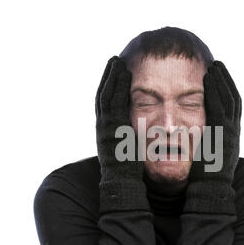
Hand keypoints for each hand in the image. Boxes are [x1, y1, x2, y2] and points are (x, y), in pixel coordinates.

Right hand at [95, 56, 143, 182]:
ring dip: (111, 76)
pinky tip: (124, 73)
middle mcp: (103, 125)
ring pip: (106, 94)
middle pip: (103, 94)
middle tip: (114, 61)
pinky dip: (117, 85)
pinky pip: (113, 100)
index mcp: (107, 130)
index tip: (116, 73)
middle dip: (108, 77)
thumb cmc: (128, 171)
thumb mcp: (127, 151)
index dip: (110, 87)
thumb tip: (140, 131)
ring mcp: (105, 125)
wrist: (121, 183)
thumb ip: (130, 138)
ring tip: (117, 61)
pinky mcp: (110, 125)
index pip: (107, 103)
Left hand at [185, 60, 241, 212]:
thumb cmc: (205, 176)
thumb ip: (205, 141)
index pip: (231, 106)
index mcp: (229, 135)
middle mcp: (233, 131)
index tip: (218, 75)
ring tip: (214, 66)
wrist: (211, 193)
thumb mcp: (208, 155)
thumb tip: (194, 132)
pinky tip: (209, 80)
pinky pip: (220, 109)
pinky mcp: (223, 136)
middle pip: (232, 99)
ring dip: (221, 82)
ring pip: (229, 100)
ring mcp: (230, 133)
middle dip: (225, 80)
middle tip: (217, 65)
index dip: (226, 89)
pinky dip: (216, 93)